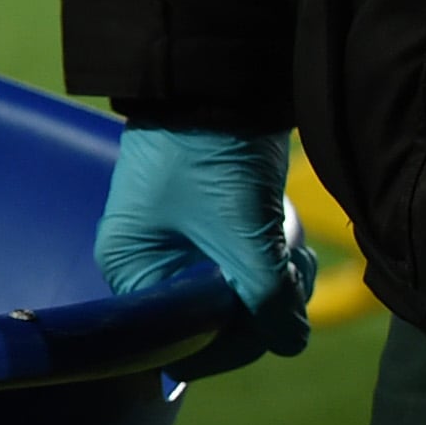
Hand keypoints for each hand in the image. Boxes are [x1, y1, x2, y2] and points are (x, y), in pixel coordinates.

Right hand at [95, 125, 320, 376]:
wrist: (222, 84)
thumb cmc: (213, 159)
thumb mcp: (244, 237)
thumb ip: (269, 300)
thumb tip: (291, 341)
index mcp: (131, 269)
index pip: (180, 338)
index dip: (232, 341)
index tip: (272, 322)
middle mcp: (145, 262)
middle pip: (209, 319)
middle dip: (259, 308)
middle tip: (292, 279)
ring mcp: (176, 244)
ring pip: (231, 295)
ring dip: (271, 286)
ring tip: (294, 257)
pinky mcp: (206, 225)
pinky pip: (238, 267)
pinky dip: (267, 264)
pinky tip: (290, 247)